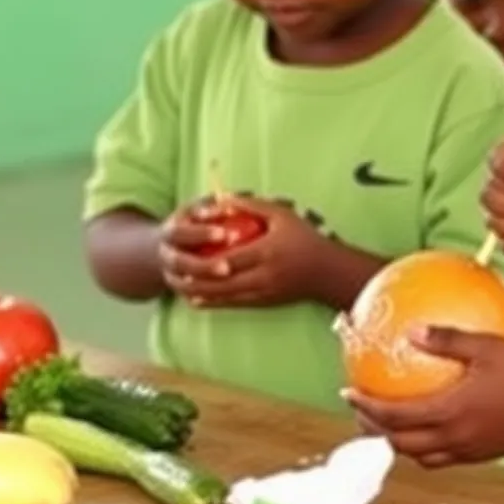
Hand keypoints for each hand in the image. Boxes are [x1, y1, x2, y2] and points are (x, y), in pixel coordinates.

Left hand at [162, 197, 332, 307]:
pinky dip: (214, 303)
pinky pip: (233, 305)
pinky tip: (199, 300)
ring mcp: (263, 292)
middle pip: (222, 282)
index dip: (205, 260)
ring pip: (224, 297)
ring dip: (200, 295)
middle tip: (176, 274)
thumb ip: (252, 205)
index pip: (229, 258)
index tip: (186, 255)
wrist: (327, 271)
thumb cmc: (305, 238)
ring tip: (181, 288)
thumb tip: (223, 198)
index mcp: (266, 252)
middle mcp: (262, 275)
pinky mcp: (264, 303)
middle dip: (196, 281)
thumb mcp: (282, 215)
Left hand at [343, 327, 503, 467]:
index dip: (367, 407)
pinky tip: (431, 423)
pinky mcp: (483, 453)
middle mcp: (455, 439)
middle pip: (400, 444)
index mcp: (450, 413)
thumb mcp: (486, 346)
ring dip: (397, 442)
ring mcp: (469, 450)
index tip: (348, 391)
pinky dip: (424, 446)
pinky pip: (443, 457)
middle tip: (361, 410)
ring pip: (420, 456)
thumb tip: (413, 331)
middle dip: (374, 430)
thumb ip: (448, 340)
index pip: (395, 417)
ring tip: (388, 421)